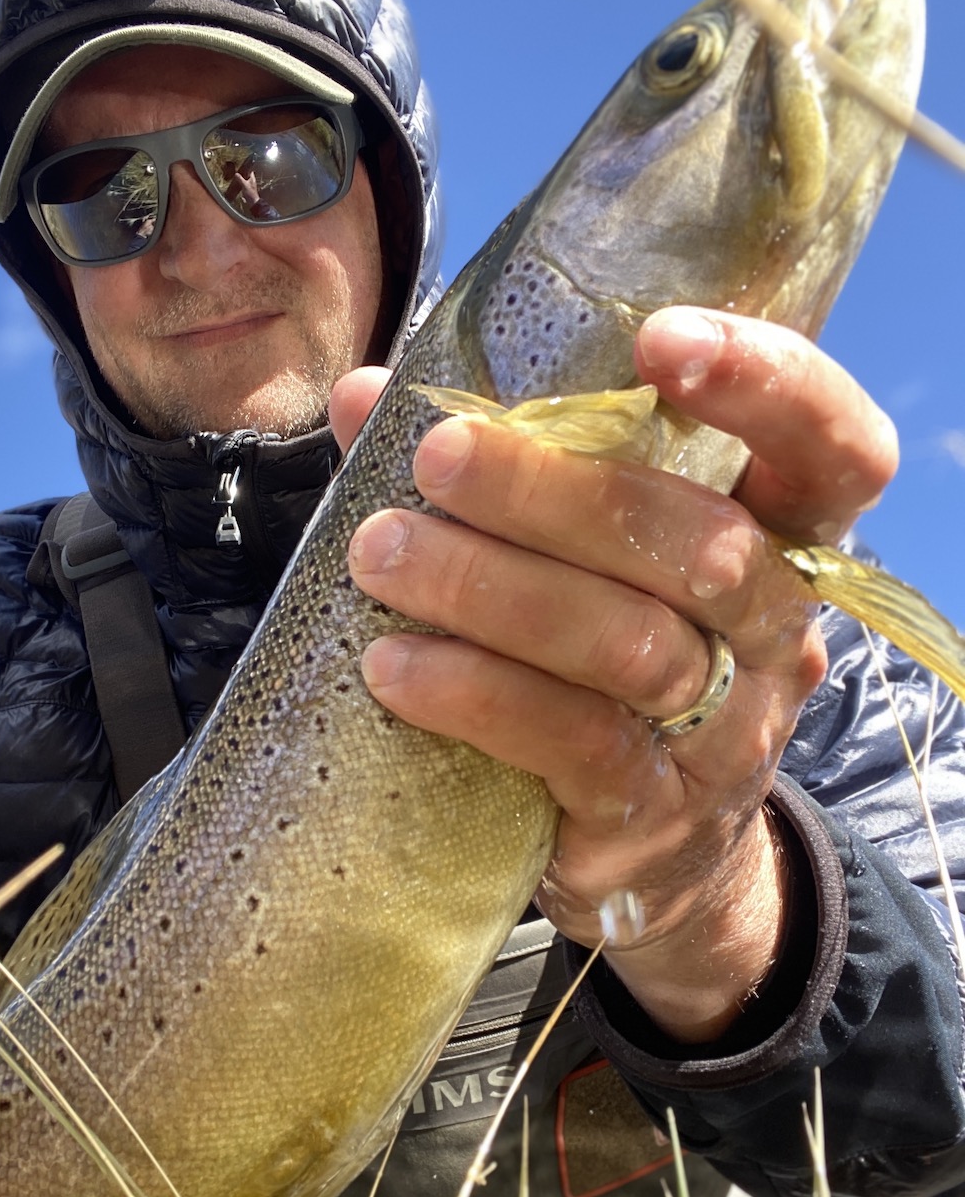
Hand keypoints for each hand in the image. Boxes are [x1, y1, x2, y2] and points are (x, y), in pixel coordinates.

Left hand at [331, 308, 897, 1042]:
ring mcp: (728, 735)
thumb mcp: (581, 561)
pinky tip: (393, 665)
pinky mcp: (654, 817)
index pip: (831, 449)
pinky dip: (475, 695)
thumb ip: (495, 470)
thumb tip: (364, 395)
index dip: (768, 386)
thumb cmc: (602, 668)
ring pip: (630, 646)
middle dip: (558, 492)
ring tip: (380, 555)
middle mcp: (775, 633)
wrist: (653, 856)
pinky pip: (571, 743)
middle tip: (437, 458)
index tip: (659, 340)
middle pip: (702, 546)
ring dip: (493, 589)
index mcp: (780, 540)